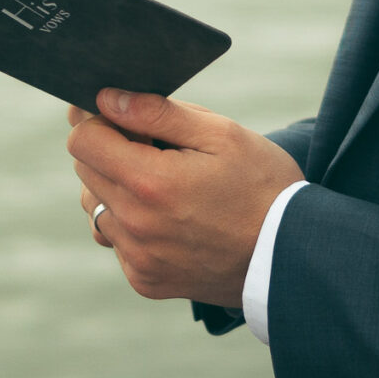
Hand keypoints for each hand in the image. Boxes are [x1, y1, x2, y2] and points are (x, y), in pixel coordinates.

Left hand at [66, 89, 302, 308]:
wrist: (296, 259)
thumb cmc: (263, 186)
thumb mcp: (220, 134)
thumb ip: (156, 112)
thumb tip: (105, 98)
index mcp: (149, 183)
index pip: (82, 140)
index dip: (98, 121)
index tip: (123, 118)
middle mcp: (134, 225)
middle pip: (85, 170)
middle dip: (108, 150)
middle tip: (151, 146)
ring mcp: (137, 257)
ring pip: (94, 205)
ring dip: (114, 187)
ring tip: (161, 183)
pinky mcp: (144, 279)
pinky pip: (113, 239)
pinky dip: (128, 222)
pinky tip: (166, 216)